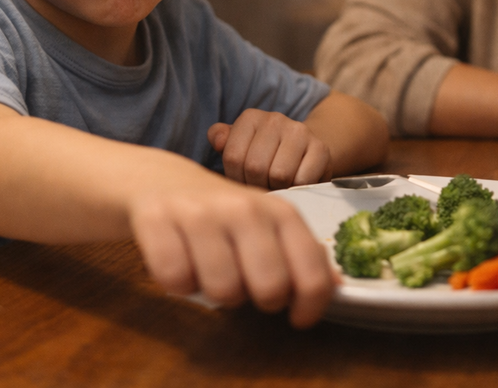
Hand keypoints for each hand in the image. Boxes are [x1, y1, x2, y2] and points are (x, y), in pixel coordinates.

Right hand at [129, 170, 336, 327]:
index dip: (309, 306)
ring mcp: (200, 213)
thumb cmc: (224, 213)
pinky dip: (178, 283)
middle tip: (244, 284)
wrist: (163, 180)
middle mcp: (243, 209)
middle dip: (257, 299)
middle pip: (269, 287)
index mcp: (279, 212)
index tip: (297, 317)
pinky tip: (181, 262)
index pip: (311, 273)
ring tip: (209, 270)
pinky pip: (176, 280)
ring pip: (222, 290)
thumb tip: (339, 286)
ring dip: (214, 292)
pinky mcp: (159, 220)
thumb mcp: (270, 225)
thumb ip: (303, 254)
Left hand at [208, 109, 332, 188]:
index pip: (233, 156)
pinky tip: (295, 182)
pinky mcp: (321, 148)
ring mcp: (300, 131)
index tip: (244, 179)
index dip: (236, 177)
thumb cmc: (265, 154)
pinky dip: (297, 188)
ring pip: (279, 174)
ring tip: (277, 184)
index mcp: (251, 117)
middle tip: (262, 185)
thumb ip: (223, 141)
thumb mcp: (241, 146)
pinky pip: (302, 179)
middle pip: (255, 166)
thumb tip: (217, 140)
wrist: (304, 151)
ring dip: (276, 187)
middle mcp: (275, 119)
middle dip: (256, 184)